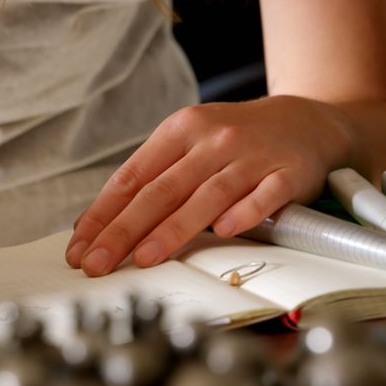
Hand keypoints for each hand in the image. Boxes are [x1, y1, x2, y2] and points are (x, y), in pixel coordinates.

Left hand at [65, 96, 350, 275]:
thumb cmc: (235, 143)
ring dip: (174, 228)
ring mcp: (252, 156)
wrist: (305, 122)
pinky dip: (245, 212)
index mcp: (180, 130)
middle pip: (162, 190)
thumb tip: (98, 225)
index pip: (132, 177)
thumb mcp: (189, 145)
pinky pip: (265, 195)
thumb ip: (152, 180)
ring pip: (207, 195)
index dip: (103, 214)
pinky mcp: (288, 173)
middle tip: (98, 263)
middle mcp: (213, 140)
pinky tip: (225, 231)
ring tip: (145, 258)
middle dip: (124, 230)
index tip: (80, 248)